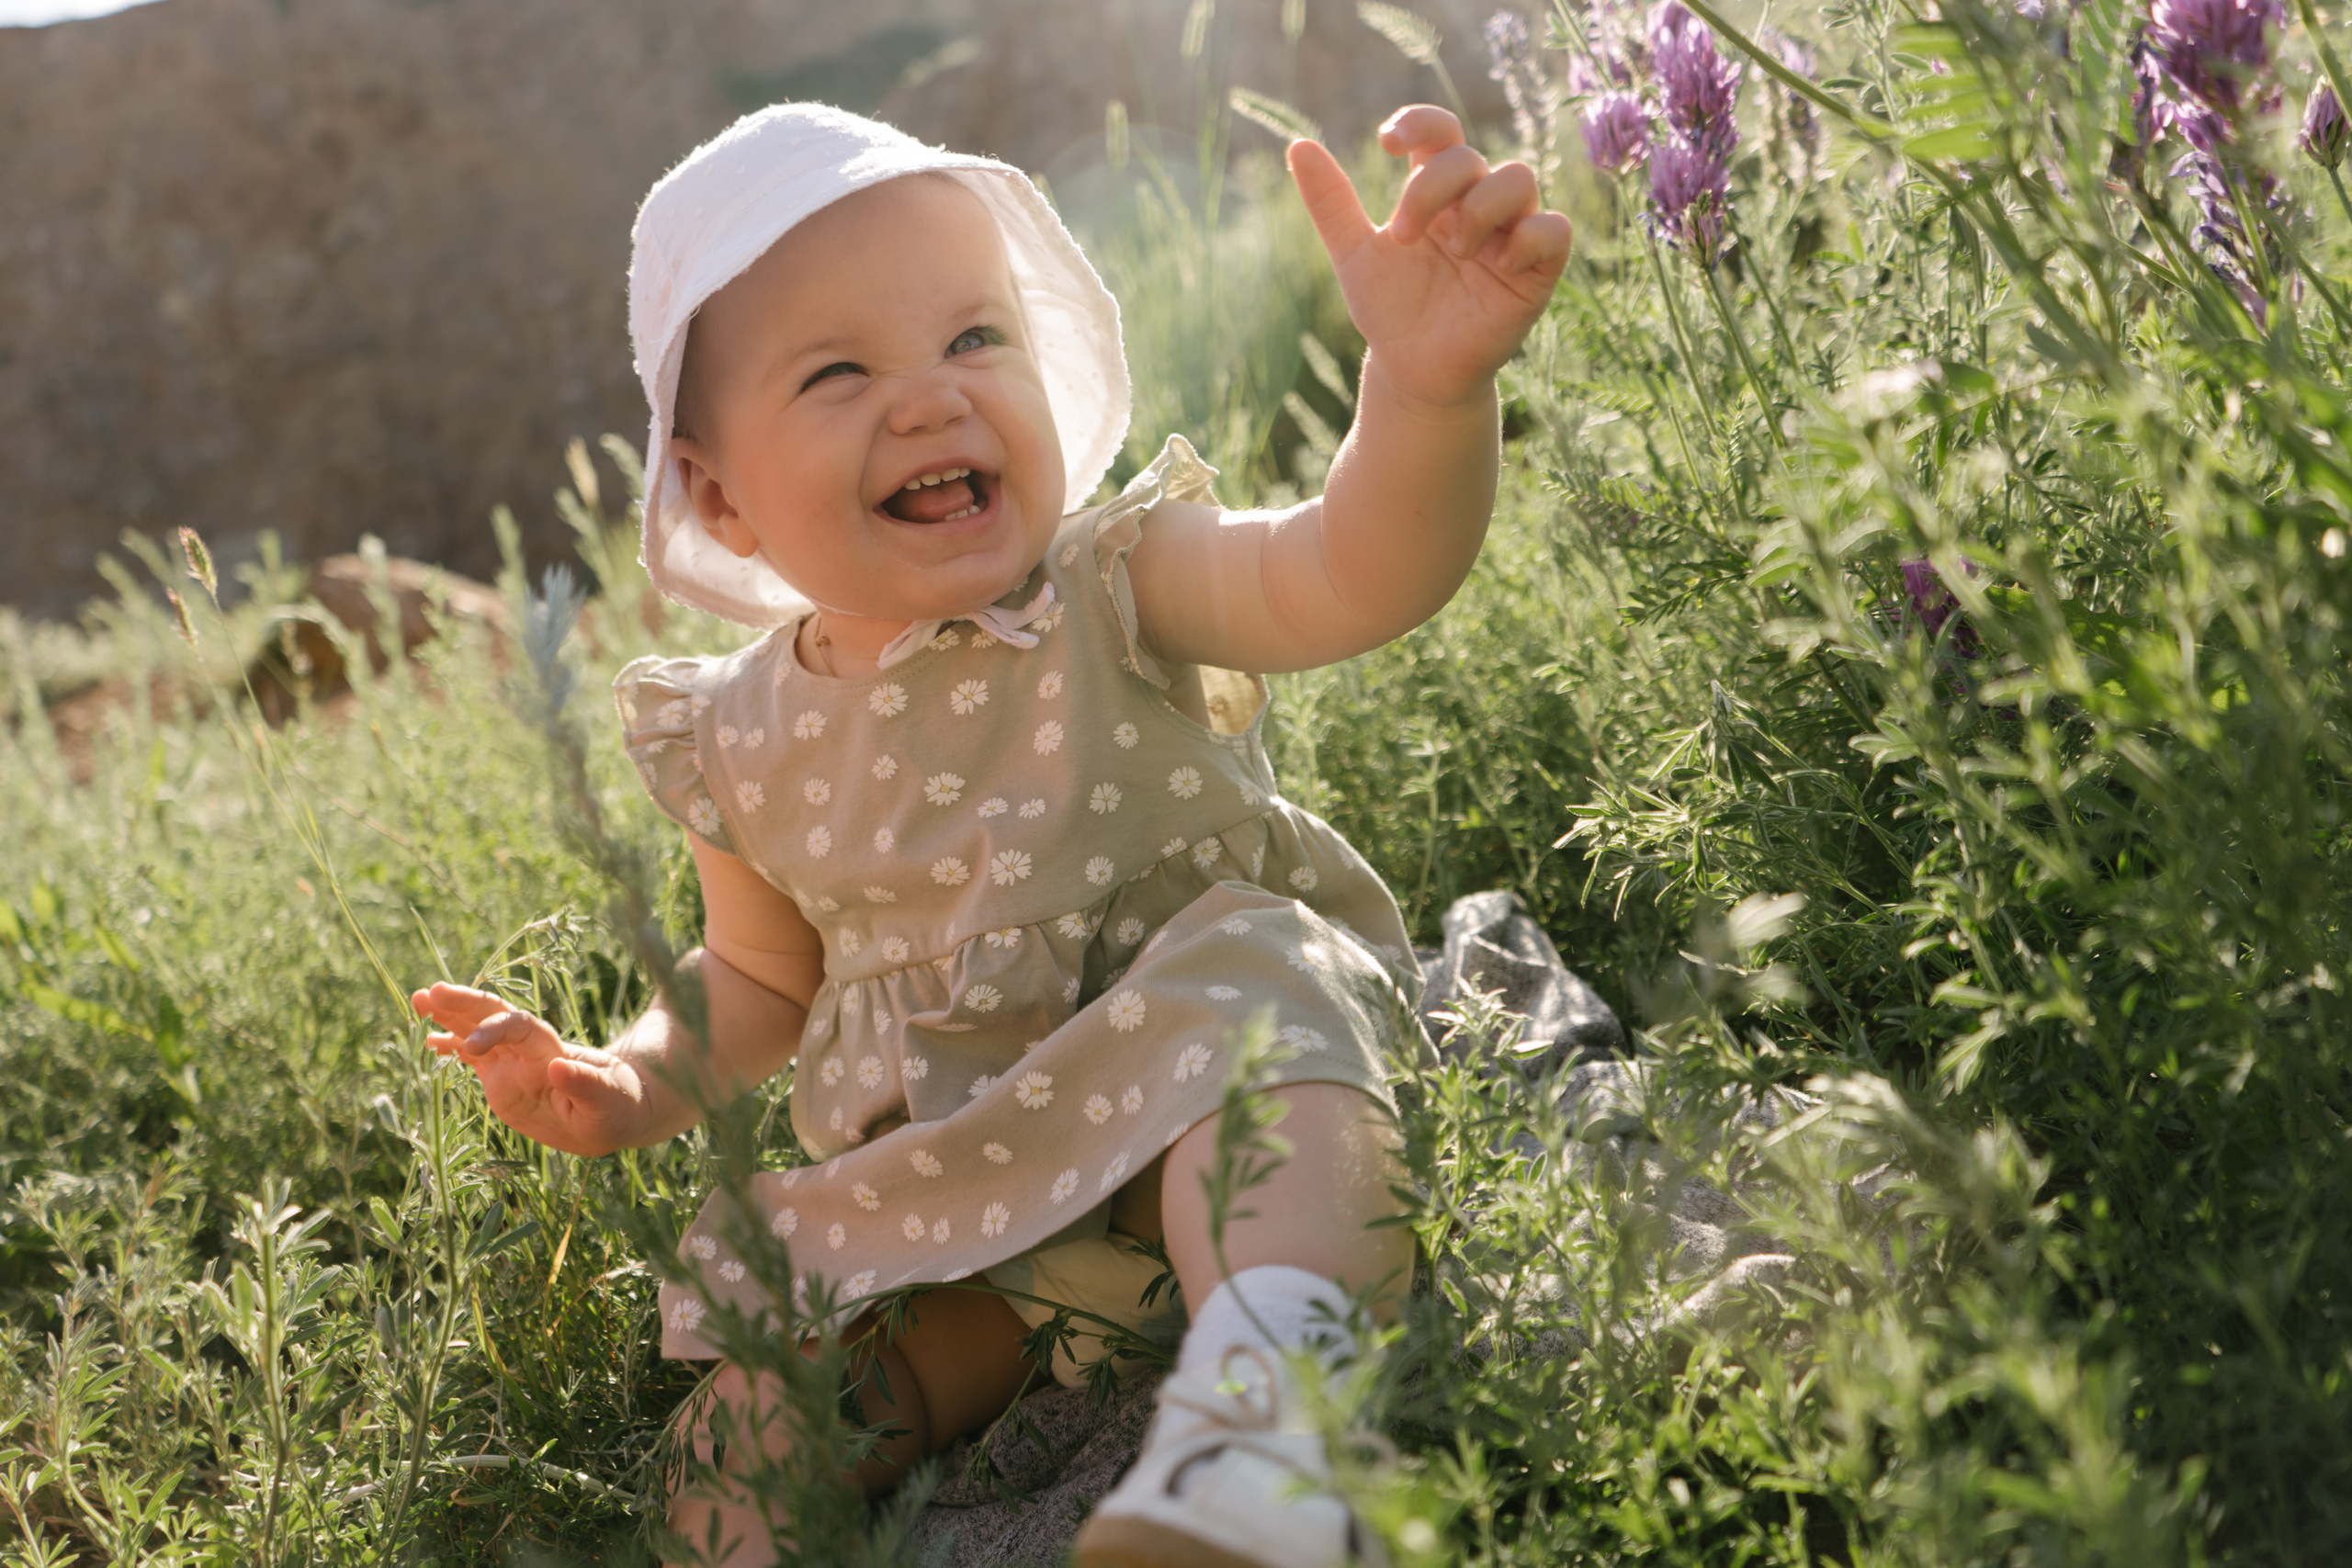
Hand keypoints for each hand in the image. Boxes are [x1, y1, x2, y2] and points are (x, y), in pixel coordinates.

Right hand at [412, 982, 650, 1156]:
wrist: (615, 1114)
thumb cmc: (618, 1105)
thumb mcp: (610, 1100)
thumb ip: (587, 1085)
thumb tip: (558, 1068)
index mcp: (551, 1051)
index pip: (520, 1027)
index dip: (494, 1031)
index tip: (471, 1047)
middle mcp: (527, 1051)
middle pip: (493, 1016)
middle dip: (463, 1004)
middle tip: (430, 993)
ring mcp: (512, 1064)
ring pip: (476, 1031)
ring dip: (449, 1016)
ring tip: (418, 1001)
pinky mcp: (502, 1080)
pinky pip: (472, 1058)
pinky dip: (451, 1047)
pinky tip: (429, 1041)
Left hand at [1288, 105, 1571, 408]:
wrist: (1412, 371)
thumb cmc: (1389, 310)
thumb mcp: (1353, 255)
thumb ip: (1331, 203)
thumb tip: (1297, 145)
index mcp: (1435, 192)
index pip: (1441, 132)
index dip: (1420, 123)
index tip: (1387, 143)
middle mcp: (1476, 203)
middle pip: (1468, 157)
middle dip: (1430, 188)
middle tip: (1402, 236)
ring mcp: (1510, 234)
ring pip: (1518, 179)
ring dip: (1481, 206)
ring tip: (1455, 250)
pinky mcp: (1536, 271)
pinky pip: (1555, 231)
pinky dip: (1529, 237)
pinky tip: (1497, 264)